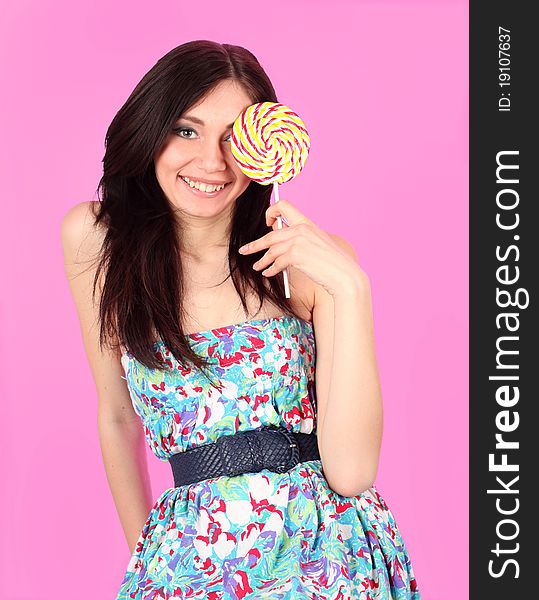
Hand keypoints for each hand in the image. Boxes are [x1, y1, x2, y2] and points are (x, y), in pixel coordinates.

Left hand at [238, 198, 366, 296]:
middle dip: (255, 244)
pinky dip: (270, 269)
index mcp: (307, 222)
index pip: (283, 205)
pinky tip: (268, 273)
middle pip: (270, 234)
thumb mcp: (317, 243)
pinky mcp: (295, 255)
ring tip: (257, 267)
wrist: (344, 275)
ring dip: (262, 260)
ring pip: (271, 250)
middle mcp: (301, 229)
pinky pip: (276, 262)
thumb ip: (299, 237)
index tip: (268, 223)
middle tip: (244, 250)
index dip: (271, 212)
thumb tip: (278, 237)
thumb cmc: (332, 262)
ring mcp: (298, 241)